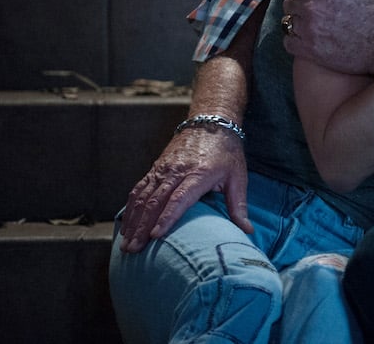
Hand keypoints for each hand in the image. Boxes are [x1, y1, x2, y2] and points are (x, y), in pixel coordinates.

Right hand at [118, 127, 249, 252]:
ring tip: (126, 244)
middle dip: (143, 227)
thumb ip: (239, 205)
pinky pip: (139, 189)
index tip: (156, 236)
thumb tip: (247, 231)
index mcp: (199, 173)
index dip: (167, 217)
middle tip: (133, 250)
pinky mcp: (155, 168)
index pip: (179, 198)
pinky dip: (130, 208)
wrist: (211, 122)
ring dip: (132, 221)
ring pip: (143, 197)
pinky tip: (126, 225)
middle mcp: (177, 171)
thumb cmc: (227, 152)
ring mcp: (163, 169)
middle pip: (155, 201)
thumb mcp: (238, 176)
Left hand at [282, 0, 373, 73]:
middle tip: (314, 9)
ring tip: (313, 24)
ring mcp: (310, 29)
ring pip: (288, 21)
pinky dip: (296, 40)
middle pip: (290, 1)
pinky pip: (289, 42)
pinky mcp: (310, 50)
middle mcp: (313, 6)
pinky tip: (310, 39)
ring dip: (298, 21)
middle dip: (300, 3)